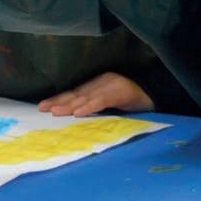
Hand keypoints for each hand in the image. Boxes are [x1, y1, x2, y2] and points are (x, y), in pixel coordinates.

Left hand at [38, 72, 154, 116]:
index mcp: (99, 85)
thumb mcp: (113, 107)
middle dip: (59, 101)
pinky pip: (103, 100)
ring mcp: (112, 84)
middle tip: (43, 109)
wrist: (158, 95)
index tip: (42, 107)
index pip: (75, 93)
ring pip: (87, 95)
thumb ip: (97, 108)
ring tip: (56, 112)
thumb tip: (76, 119)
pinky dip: (90, 106)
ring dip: (70, 105)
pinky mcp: (122, 90)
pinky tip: (79, 112)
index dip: (59, 99)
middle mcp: (103, 81)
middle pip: (77, 92)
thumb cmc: (135, 104)